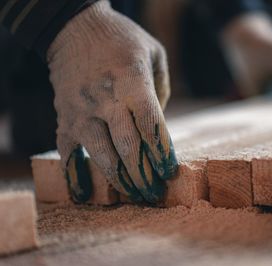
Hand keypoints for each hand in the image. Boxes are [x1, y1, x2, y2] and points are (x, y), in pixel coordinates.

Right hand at [47, 0, 177, 203]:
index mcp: (131, 80)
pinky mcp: (65, 117)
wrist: (75, 28)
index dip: (161, 150)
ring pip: (101, 154)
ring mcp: (82, 110)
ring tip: (134, 195)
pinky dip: (75, 174)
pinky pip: (68, 152)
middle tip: (155, 193)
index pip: (150, 123)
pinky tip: (85, 194)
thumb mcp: (154, 53)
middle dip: (144, 174)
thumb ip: (162, 90)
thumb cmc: (122, 41)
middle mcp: (105, 98)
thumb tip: (159, 127)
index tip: (169, 171)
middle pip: (128, 145)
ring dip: (119, 179)